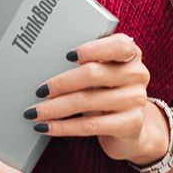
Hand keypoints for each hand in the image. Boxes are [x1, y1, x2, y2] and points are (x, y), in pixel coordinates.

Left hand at [28, 32, 166, 164]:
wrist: (131, 127)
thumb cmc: (108, 92)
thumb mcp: (102, 73)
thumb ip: (86, 64)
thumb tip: (44, 66)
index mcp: (131, 54)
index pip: (117, 45)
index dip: (92, 49)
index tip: (67, 55)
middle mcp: (137, 74)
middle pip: (93, 74)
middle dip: (60, 83)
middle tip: (39, 90)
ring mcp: (136, 100)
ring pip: (87, 101)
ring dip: (55, 108)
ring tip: (35, 113)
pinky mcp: (131, 124)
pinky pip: (90, 125)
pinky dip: (63, 126)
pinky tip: (47, 127)